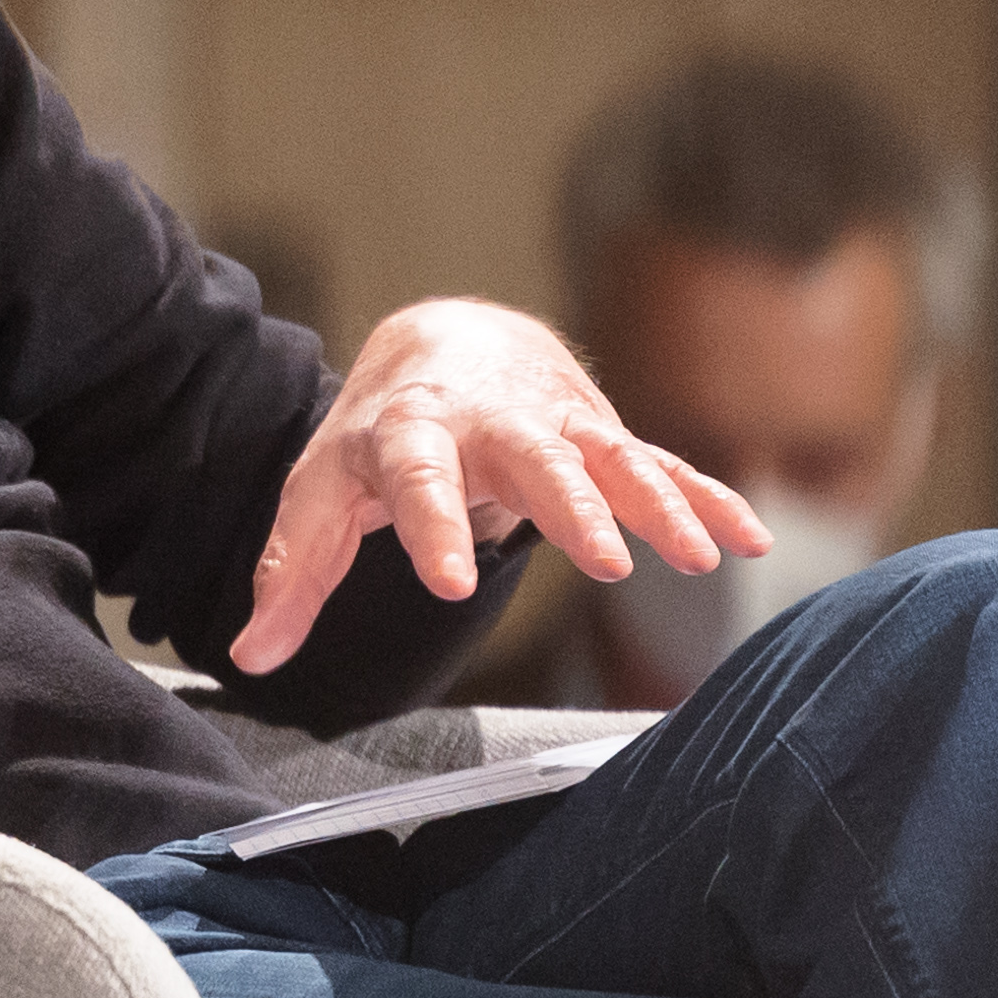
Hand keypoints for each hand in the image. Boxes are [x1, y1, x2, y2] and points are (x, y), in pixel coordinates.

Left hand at [231, 299, 765, 676]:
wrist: (447, 341)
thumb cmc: (379, 433)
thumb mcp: (323, 492)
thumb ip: (293, 574)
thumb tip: (248, 656)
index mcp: (411, 431)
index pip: (417, 476)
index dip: (432, 524)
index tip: (447, 583)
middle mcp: (490, 420)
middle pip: (532, 456)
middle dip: (570, 505)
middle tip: (603, 563)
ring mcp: (556, 422)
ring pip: (612, 456)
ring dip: (659, 503)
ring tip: (700, 557)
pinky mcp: (602, 434)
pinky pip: (660, 466)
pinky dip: (706, 498)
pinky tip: (749, 539)